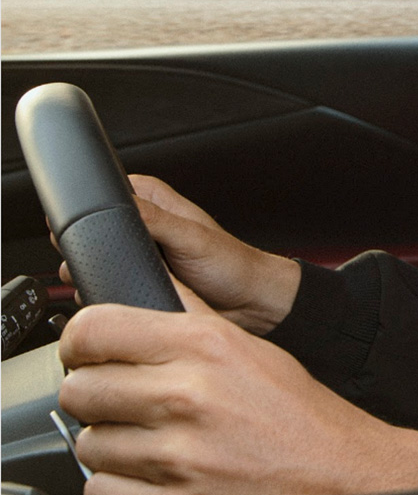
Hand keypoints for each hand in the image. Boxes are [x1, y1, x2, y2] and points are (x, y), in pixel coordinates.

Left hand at [57, 285, 417, 494]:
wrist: (340, 476)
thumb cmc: (299, 414)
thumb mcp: (250, 346)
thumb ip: (190, 316)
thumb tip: (145, 282)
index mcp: (206, 345)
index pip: (94, 329)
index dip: (83, 340)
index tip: (91, 351)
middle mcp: (187, 395)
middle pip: (80, 388)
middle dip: (98, 395)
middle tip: (126, 399)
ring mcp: (176, 456)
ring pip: (88, 444)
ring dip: (113, 443)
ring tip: (153, 439)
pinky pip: (100, 491)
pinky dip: (121, 486)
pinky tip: (156, 473)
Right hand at [60, 175, 299, 334]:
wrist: (250, 302)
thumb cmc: (233, 264)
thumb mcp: (192, 238)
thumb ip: (155, 221)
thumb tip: (119, 207)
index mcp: (151, 198)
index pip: (104, 192)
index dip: (90, 210)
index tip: (90, 230)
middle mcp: (142, 221)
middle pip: (94, 228)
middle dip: (90, 247)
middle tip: (104, 261)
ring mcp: (139, 252)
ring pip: (99, 258)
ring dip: (98, 273)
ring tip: (120, 279)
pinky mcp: (140, 278)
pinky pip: (111, 282)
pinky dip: (111, 290)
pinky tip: (123, 296)